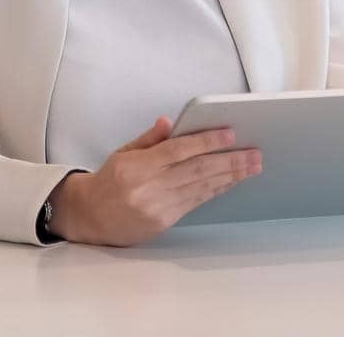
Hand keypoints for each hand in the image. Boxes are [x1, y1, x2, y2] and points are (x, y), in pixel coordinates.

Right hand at [47, 116, 260, 245]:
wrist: (90, 217)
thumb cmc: (110, 181)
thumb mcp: (124, 152)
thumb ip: (150, 138)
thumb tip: (171, 121)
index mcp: (138, 166)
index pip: (179, 150)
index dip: (207, 141)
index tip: (231, 134)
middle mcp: (149, 187)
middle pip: (197, 170)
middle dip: (229, 161)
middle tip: (254, 153)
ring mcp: (158, 207)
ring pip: (201, 188)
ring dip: (230, 176)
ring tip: (252, 167)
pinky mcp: (164, 222)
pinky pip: (196, 203)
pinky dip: (216, 190)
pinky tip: (231, 182)